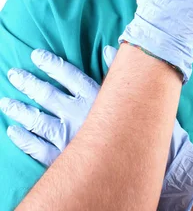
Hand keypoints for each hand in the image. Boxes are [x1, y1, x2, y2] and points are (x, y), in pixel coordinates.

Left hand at [0, 48, 192, 209]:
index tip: (37, 56)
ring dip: (21, 110)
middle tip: (13, 74)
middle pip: (48, 95)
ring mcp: (71, 138)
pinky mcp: (67, 160)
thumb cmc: (146, 128)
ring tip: (6, 101)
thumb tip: (109, 48)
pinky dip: (25, 140)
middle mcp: (80, 115)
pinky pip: (39, 149)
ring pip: (39, 121)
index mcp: (97, 97)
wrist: (154, 166)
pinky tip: (14, 132)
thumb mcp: (137, 96)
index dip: (52, 64)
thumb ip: (119, 71)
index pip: (69, 75)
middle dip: (29, 83)